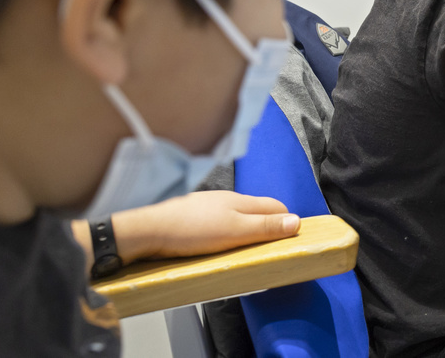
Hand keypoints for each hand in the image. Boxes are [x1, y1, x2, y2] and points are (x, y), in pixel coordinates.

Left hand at [112, 191, 299, 261]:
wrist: (148, 231)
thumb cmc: (191, 230)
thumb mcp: (235, 232)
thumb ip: (265, 227)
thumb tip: (296, 221)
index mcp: (240, 201)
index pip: (275, 205)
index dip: (287, 220)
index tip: (292, 237)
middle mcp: (225, 199)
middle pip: (257, 208)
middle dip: (269, 223)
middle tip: (273, 244)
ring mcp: (207, 206)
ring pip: (236, 215)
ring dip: (247, 227)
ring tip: (247, 246)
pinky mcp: (191, 216)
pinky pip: (217, 221)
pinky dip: (226, 231)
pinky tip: (217, 244)